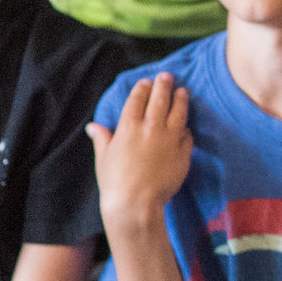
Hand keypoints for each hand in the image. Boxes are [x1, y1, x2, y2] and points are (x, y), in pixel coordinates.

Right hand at [87, 74, 191, 234]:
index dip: (142, 88)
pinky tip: (186, 125)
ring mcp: (169, 139)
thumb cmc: (115, 182)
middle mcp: (151, 128)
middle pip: (160, 99)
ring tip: (183, 92)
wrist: (136, 204)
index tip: (146, 82)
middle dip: (164, 84)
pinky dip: (186, 128)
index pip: (138, 99)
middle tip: (167, 76)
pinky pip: (188, 135)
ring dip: (181, 99)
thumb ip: (102, 138)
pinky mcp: (183, 153)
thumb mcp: (103, 157)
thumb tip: (93, 126)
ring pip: (179, 112)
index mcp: (128, 126)